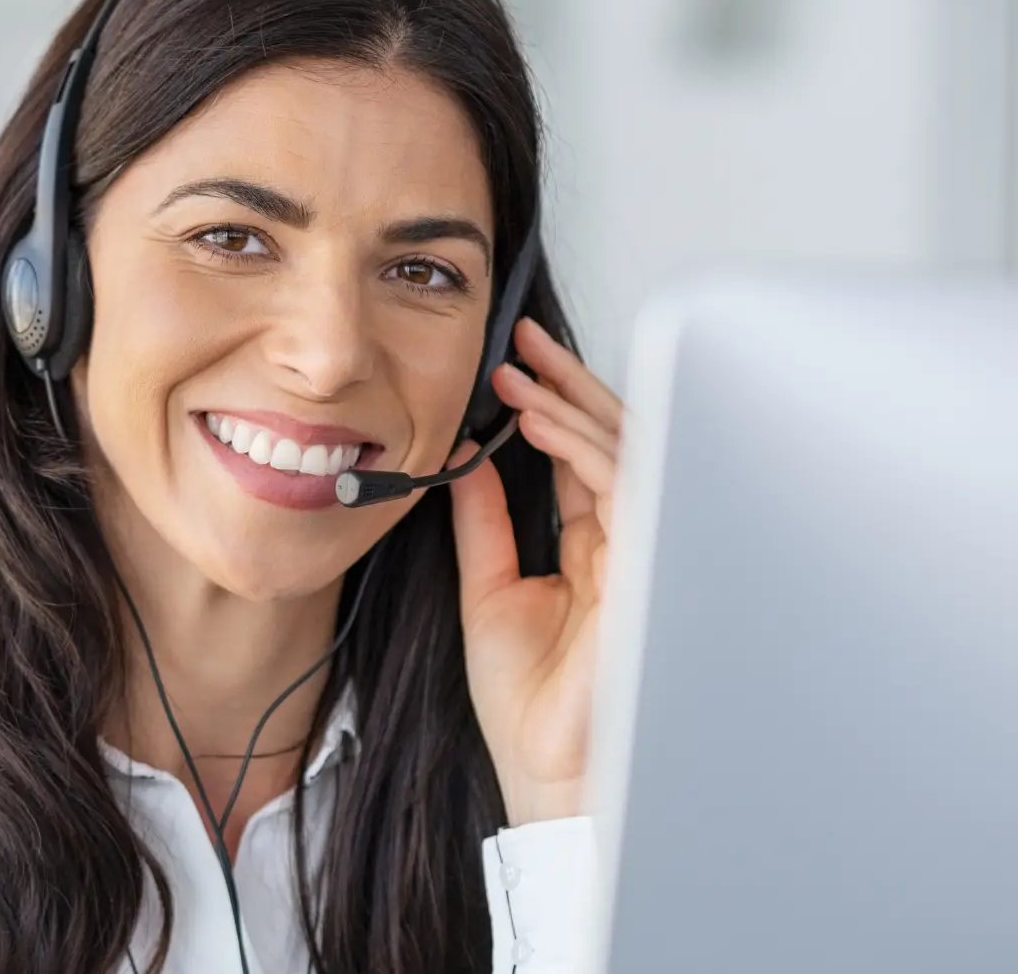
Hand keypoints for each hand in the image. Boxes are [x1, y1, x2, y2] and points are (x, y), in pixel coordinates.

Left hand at [449, 316, 623, 825]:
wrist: (548, 771)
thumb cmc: (529, 705)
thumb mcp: (489, 589)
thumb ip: (484, 521)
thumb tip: (464, 460)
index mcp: (591, 548)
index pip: (580, 457)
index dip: (550, 405)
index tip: (512, 363)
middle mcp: (624, 542)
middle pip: (611, 441)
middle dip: (570, 383)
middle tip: (525, 339)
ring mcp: (642, 552)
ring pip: (624, 452)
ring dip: (570, 404)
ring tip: (522, 371)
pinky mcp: (647, 566)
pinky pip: (623, 485)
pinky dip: (581, 445)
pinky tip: (539, 419)